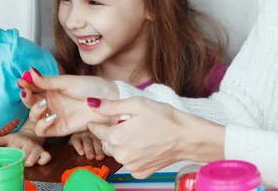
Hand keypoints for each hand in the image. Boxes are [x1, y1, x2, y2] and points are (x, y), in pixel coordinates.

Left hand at [0, 130, 50, 166]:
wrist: (31, 133)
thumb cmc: (17, 138)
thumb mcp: (7, 138)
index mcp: (18, 141)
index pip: (14, 153)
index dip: (11, 158)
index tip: (8, 160)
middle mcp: (28, 144)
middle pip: (22, 160)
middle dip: (19, 161)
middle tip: (18, 158)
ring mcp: (37, 148)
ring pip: (31, 162)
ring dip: (28, 163)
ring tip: (25, 158)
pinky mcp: (44, 152)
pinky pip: (46, 158)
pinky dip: (42, 161)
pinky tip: (38, 161)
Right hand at [17, 68, 118, 136]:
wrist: (107, 102)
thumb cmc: (91, 88)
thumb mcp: (68, 82)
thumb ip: (48, 81)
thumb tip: (29, 71)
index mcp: (52, 89)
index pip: (33, 87)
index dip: (26, 85)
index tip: (21, 81)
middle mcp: (51, 102)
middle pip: (30, 102)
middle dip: (26, 98)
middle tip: (26, 93)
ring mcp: (54, 116)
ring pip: (33, 117)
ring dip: (34, 111)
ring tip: (44, 104)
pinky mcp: (59, 129)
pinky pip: (43, 131)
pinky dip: (42, 125)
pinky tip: (51, 117)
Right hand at [69, 130, 105, 160]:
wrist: (70, 140)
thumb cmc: (86, 147)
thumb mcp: (93, 148)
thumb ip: (99, 153)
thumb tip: (104, 162)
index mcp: (98, 138)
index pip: (102, 144)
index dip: (103, 150)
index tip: (103, 157)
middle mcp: (92, 135)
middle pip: (96, 142)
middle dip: (98, 150)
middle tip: (99, 158)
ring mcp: (83, 135)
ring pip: (87, 142)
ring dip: (89, 150)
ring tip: (90, 157)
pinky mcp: (74, 137)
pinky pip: (76, 141)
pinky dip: (79, 147)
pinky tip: (81, 153)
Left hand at [87, 97, 225, 178]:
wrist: (186, 137)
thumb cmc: (164, 118)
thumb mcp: (136, 104)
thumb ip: (111, 106)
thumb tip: (91, 103)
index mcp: (117, 137)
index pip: (96, 131)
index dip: (97, 123)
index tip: (98, 119)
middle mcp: (121, 155)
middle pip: (106, 142)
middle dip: (111, 133)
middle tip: (126, 124)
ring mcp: (131, 166)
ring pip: (117, 153)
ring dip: (121, 144)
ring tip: (137, 133)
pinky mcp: (140, 173)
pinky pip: (129, 163)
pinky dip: (132, 155)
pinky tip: (144, 145)